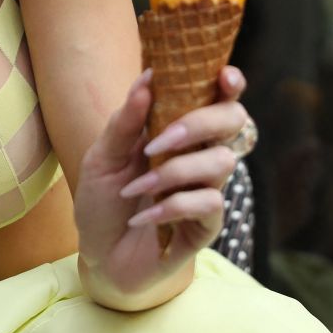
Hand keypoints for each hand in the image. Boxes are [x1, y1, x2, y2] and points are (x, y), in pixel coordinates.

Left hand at [75, 65, 250, 304]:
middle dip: (201, 123)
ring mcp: (207, 190)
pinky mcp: (206, 225)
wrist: (98, 255)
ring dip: (174, 171)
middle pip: (234, 121)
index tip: (223, 76)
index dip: (230, 83)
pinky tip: (143, 218)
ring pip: (222, 161)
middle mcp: (200, 155)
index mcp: (179, 132)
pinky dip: (172, 206)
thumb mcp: (102, 158)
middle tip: (160, 140)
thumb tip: (148, 78)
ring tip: (136, 189)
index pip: (218, 99)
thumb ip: (125, 122)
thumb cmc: (104, 201)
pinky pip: (209, 203)